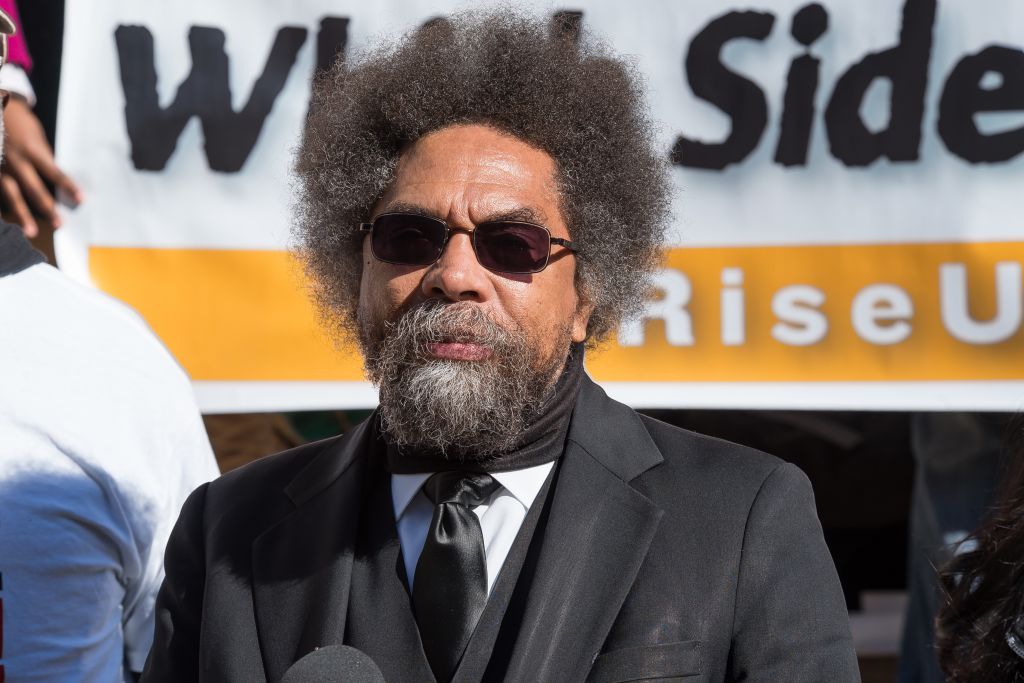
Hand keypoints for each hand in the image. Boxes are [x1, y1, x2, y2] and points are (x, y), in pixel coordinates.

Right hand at [1, 97, 83, 236]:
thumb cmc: (19, 123)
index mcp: (32, 150)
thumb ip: (43, 157)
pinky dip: (3, 207)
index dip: (68, 186)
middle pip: (33, 188)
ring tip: (30, 232)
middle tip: (59, 225)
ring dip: (22, 214)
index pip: (54, 172)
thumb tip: (56, 179)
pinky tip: (9, 221)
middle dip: (47, 208)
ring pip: (11, 195)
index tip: (81, 200)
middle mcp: (15, 160)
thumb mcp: (36, 137)